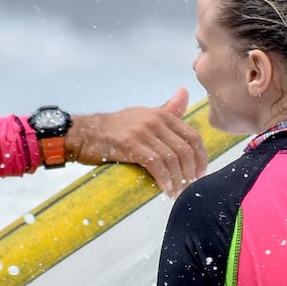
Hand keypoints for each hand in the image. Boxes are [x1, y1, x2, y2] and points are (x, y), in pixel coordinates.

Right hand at [65, 89, 206, 196]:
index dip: (201, 158)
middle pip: (184, 150)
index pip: (193, 136)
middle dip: (191, 172)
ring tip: (177, 192)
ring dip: (177, 179)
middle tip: (189, 187)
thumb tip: (184, 93)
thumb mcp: (144, 114)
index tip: (201, 173)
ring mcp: (143, 132)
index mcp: (163, 115)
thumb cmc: (117, 128)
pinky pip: (155, 164)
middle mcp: (155, 120)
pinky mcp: (130, 144)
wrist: (86, 133)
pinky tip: (165, 189)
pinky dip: (164, 179)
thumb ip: (167, 109)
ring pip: (171, 158)